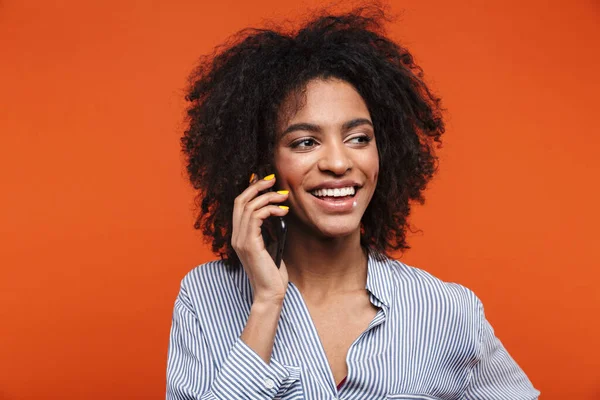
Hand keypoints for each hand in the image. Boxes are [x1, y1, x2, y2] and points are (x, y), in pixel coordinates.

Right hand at [231, 174, 289, 304]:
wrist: (270, 293)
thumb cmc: (273, 273)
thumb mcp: (271, 246)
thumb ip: (269, 231)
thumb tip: (277, 213)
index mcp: (239, 236)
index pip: (239, 205)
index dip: (251, 190)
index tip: (267, 182)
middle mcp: (236, 236)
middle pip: (240, 200)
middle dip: (257, 186)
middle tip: (274, 180)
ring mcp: (241, 240)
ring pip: (248, 206)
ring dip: (268, 197)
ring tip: (283, 197)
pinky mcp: (250, 244)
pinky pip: (256, 217)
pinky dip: (270, 209)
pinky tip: (283, 212)